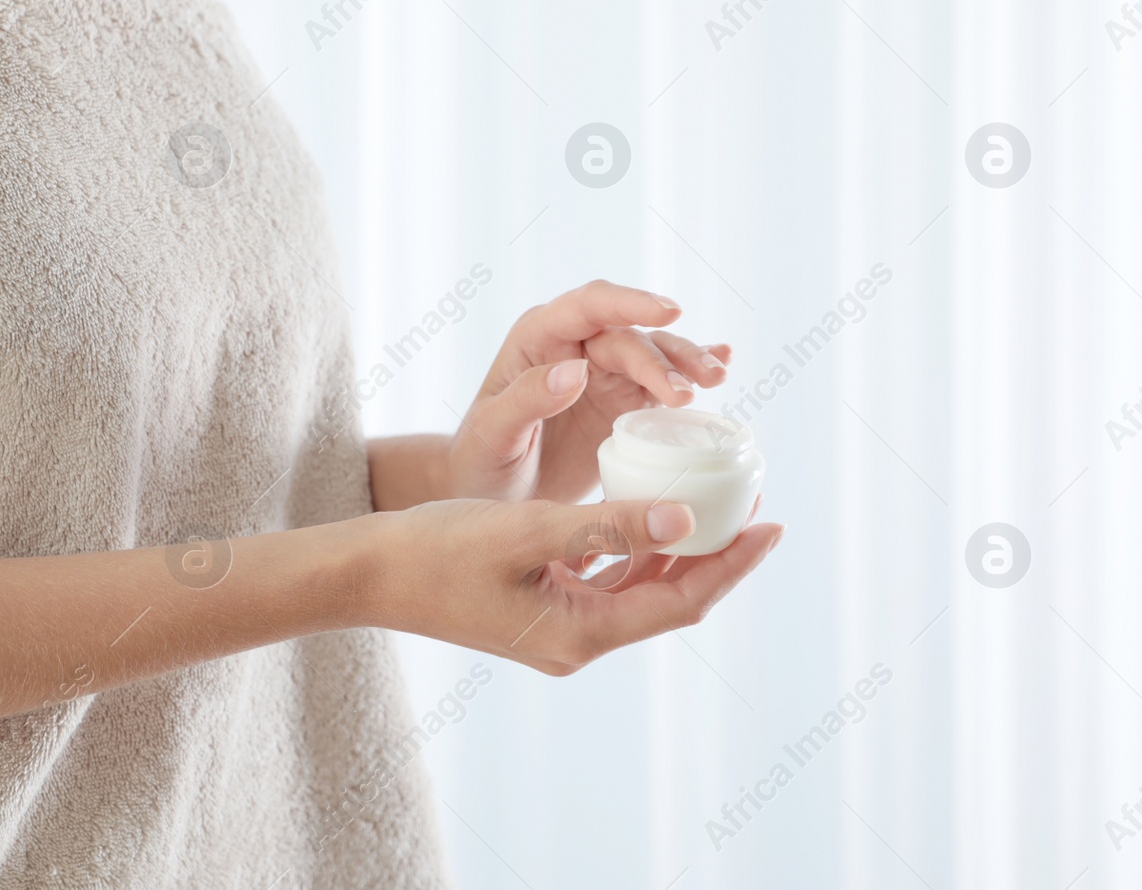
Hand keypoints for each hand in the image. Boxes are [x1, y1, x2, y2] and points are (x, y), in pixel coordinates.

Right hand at [363, 495, 781, 673]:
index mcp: (579, 632)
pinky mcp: (540, 610)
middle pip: (668, 598)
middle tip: (751, 501)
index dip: (730, 563)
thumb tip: (685, 516)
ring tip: (711, 501)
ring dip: (677, 549)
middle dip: (715, 554)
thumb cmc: (438, 549)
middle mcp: (576, 641)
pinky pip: (606, 583)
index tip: (772, 522)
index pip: (680, 600)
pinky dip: (634, 549)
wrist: (370, 573)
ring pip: (639, 590)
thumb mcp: (526, 531)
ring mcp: (557, 629)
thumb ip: (606, 525)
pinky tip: (646, 511)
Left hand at [442, 280, 731, 502]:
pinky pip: (662, 383)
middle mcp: (575, 346)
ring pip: (654, 355)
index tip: (667, 310)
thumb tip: (575, 370)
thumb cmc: (479, 461)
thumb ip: (526, 399)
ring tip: (716, 380)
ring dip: (686, 363)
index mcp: (538, 339)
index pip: (588, 306)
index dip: (629, 303)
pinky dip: (690, 373)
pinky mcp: (624, 404)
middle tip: (690, 391)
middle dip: (664, 357)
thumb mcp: (492, 434)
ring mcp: (603, 374)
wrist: (491, 496)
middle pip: (630, 337)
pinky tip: (723, 363)